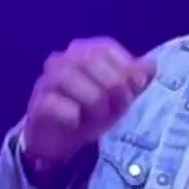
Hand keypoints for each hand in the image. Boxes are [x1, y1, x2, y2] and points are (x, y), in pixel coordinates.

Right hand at [22, 37, 156, 167]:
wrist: (60, 141)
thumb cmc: (92, 111)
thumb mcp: (120, 97)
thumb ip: (136, 80)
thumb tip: (151, 65)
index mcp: (83, 51)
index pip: (105, 48)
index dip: (124, 67)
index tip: (135, 89)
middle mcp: (61, 60)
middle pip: (90, 60)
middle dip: (112, 85)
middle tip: (119, 107)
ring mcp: (46, 81)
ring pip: (69, 77)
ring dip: (93, 100)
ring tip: (99, 116)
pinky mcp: (37, 105)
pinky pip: (54, 103)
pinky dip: (71, 115)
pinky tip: (77, 123)